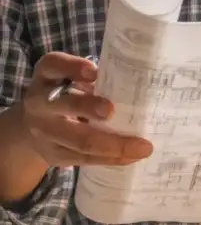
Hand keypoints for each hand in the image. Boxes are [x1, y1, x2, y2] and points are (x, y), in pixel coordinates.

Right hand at [18, 52, 152, 166]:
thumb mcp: (72, 79)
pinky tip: (132, 157)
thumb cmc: (67, 95)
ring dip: (114, 145)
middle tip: (111, 110)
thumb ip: (96, 79)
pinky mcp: (54, 155)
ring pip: (80, 141)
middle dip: (88, 107)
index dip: (73, 67)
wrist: (33, 127)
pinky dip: (112, 158)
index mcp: (47, 76)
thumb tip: (138, 84)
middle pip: (65, 105)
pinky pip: (85, 159)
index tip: (94, 71)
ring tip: (143, 147)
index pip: (54, 65)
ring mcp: (44, 132)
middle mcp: (40, 102)